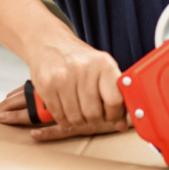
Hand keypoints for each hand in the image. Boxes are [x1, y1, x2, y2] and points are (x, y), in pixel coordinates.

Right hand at [0, 35, 126, 140]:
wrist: (50, 43)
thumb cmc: (80, 61)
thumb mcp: (102, 71)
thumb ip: (115, 96)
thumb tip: (122, 125)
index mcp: (104, 64)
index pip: (115, 100)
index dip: (114, 114)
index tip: (111, 115)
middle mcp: (84, 69)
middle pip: (94, 113)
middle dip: (95, 119)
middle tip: (92, 113)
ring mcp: (63, 77)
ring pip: (76, 118)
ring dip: (79, 120)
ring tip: (79, 110)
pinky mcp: (47, 86)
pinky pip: (59, 116)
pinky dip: (64, 119)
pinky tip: (66, 109)